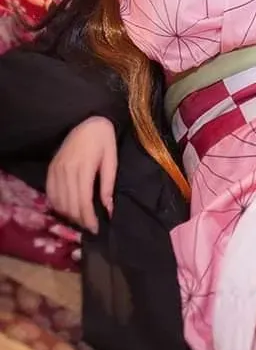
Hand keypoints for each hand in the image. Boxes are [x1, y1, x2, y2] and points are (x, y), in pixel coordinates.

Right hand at [46, 116, 116, 232]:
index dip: (89, 219)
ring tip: (81, 220)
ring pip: (58, 201)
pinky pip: (50, 193)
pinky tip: (67, 209)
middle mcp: (66, 170)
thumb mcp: (112, 160)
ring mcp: (56, 169)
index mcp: (83, 168)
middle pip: (70, 205)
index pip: (83, 201)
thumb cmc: (104, 140)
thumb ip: (107, 185)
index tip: (96, 229)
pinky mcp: (51, 168)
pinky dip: (57, 205)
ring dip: (69, 215)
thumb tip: (108, 209)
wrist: (87, 120)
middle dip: (80, 220)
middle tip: (90, 227)